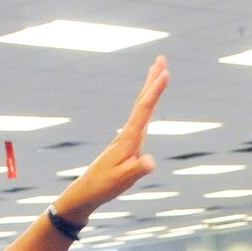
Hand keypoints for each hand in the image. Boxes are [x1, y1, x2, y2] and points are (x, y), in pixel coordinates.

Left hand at [54, 56, 169, 219]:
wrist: (87, 192)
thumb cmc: (105, 186)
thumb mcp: (124, 180)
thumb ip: (138, 170)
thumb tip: (151, 161)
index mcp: (128, 139)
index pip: (144, 110)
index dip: (156, 91)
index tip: (165, 73)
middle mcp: (127, 134)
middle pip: (142, 101)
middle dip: (152, 80)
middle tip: (161, 58)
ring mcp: (127, 138)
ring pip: (141, 107)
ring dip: (150, 89)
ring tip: (157, 73)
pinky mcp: (127, 144)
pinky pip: (140, 119)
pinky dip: (147, 106)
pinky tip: (149, 105)